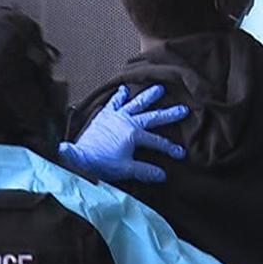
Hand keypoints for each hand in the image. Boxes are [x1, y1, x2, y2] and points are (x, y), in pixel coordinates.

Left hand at [57, 85, 186, 182]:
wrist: (80, 158)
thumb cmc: (102, 164)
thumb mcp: (126, 169)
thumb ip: (145, 171)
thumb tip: (162, 175)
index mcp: (133, 134)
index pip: (157, 141)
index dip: (169, 148)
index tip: (180, 153)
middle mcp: (127, 121)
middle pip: (152, 117)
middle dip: (168, 114)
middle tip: (183, 108)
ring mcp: (115, 116)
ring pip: (135, 103)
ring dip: (147, 96)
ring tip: (158, 88)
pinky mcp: (104, 115)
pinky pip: (113, 103)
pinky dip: (118, 96)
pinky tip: (123, 89)